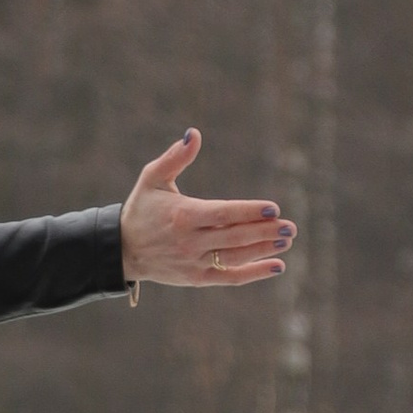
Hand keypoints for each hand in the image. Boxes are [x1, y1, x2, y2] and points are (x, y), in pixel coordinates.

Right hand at [119, 129, 293, 288]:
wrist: (122, 250)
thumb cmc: (141, 210)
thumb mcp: (152, 179)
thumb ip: (175, 158)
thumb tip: (194, 134)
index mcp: (183, 215)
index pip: (223, 214)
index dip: (249, 212)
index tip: (273, 208)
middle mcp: (190, 241)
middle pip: (235, 237)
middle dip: (265, 232)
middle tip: (290, 226)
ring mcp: (194, 262)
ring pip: (235, 257)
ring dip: (263, 249)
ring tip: (287, 240)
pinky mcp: (196, 278)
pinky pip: (229, 277)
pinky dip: (253, 273)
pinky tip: (277, 266)